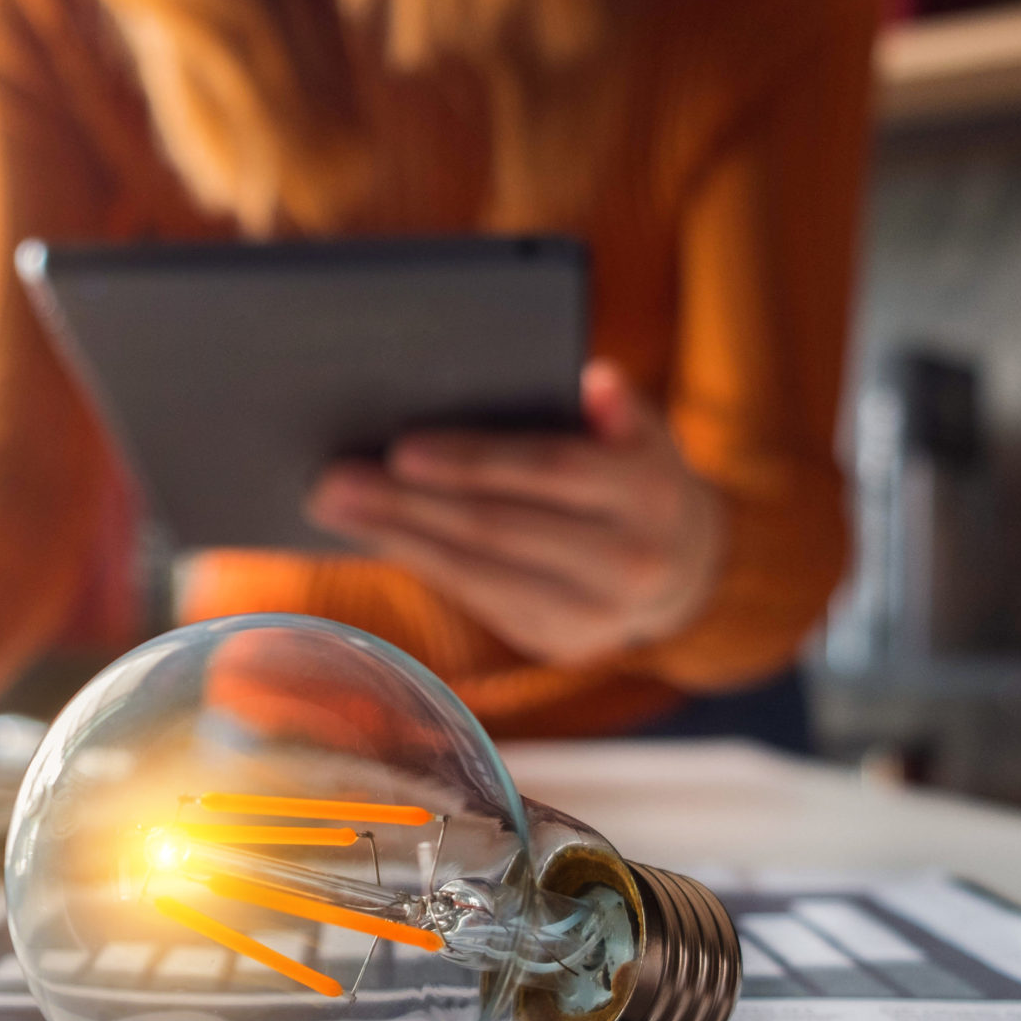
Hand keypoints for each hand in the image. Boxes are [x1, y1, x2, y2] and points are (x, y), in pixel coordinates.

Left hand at [304, 360, 725, 666]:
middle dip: (409, 505)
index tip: (402, 450)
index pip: (547, 471)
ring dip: (397, 541)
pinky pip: (477, 602)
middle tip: (334, 481)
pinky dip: (421, 567)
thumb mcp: (646, 434)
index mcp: (646, 493)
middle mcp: (626, 561)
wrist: (685, 570)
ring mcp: (593, 613)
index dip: (473, 462)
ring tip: (335, 509)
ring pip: (478, 575)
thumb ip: (618, 407)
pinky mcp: (559, 643)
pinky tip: (375, 538)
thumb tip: (594, 378)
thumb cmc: (638, 479)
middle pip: (498, 529)